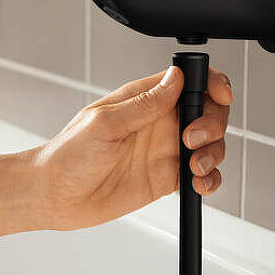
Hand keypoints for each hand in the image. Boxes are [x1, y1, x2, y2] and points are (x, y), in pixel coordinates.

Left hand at [25, 66, 232, 229]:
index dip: (211, 83)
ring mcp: (165, 149)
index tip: (220, 95)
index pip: (189, 81)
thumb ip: (144, 104)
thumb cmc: (68, 155)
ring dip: (213, 152)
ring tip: (194, 165)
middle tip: (193, 138)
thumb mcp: (105, 122)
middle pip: (207, 111)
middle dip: (213, 122)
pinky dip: (210, 179)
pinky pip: (201, 175)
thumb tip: (174, 79)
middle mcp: (159, 122)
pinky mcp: (167, 177)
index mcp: (144, 99)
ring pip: (210, 143)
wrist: (55, 196)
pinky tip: (199, 183)